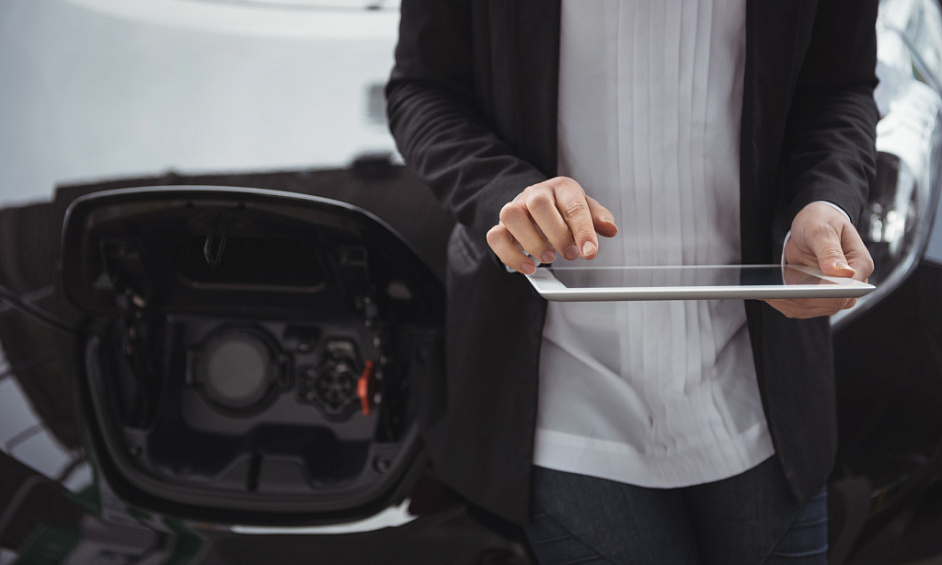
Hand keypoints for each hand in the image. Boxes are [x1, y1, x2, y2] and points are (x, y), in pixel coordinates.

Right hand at [486, 177, 617, 273]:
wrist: (533, 206)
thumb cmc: (560, 209)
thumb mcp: (584, 208)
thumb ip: (598, 218)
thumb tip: (610, 228)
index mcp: (560, 188)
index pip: (573, 205)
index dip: (582, 230)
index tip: (590, 251)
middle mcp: (534, 194)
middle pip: (539, 204)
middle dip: (556, 233)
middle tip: (570, 254)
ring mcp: (514, 208)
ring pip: (512, 215)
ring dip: (532, 242)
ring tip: (549, 258)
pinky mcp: (500, 226)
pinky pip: (496, 237)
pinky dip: (511, 255)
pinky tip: (528, 267)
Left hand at [765, 202, 873, 318]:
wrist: (810, 224)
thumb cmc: (821, 220)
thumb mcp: (822, 230)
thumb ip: (830, 251)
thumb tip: (844, 273)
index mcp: (859, 264)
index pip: (849, 288)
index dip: (827, 292)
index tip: (805, 291)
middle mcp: (851, 283)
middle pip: (832, 304)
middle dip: (804, 300)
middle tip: (777, 294)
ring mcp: (835, 292)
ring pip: (814, 309)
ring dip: (790, 304)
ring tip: (768, 294)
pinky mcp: (818, 296)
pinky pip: (803, 308)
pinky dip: (785, 304)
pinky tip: (770, 296)